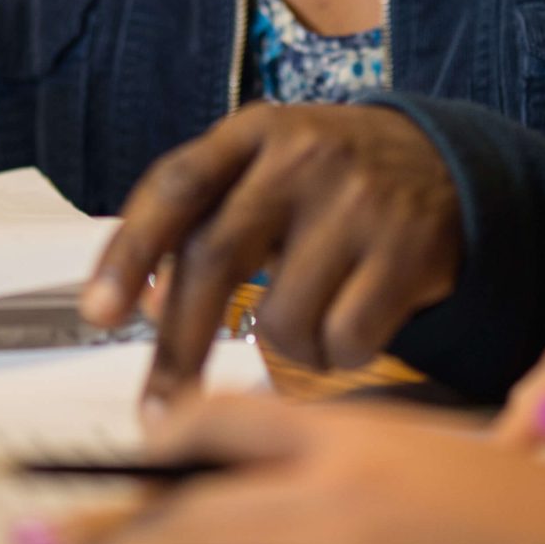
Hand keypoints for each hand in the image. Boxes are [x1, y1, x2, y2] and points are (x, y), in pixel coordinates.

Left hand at [78, 104, 461, 408]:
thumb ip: (207, 221)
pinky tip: (354, 324)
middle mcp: (304, 156)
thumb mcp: (267, 171)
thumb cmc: (328, 182)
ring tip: (311, 320)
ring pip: (282, 319)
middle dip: (179, 346)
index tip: (96, 314)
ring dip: (285, 349)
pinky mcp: (408, 249)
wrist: (448, 164)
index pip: (176, 186)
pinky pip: (345, 340)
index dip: (130, 252)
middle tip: (160, 411)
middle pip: (216, 258)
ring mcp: (359, 201)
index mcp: (255, 132)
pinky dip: (338, 355)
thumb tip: (145, 304)